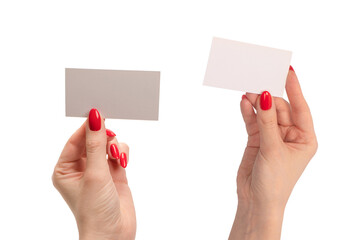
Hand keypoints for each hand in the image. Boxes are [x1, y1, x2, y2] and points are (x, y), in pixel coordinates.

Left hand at [52, 109, 135, 239]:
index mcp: (66, 168)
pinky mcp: (114, 173)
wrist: (114, 234)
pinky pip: (118, 153)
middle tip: (111, 139)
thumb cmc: (95, 210)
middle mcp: (81, 168)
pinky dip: (122, 154)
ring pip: (108, 144)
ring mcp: (99, 170)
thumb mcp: (95, 173)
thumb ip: (96, 143)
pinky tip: (123, 163)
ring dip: (114, 147)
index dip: (87, 127)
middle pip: (93, 140)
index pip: (75, 139)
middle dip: (104, 138)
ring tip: (117, 160)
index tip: (99, 113)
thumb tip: (95, 117)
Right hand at [229, 67, 317, 238]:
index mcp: (304, 138)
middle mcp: (289, 135)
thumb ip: (267, 121)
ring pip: (265, 113)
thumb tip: (265, 96)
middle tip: (255, 86)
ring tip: (247, 94)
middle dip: (268, 98)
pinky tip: (243, 103)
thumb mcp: (273, 148)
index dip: (294, 89)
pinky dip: (248, 112)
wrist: (256, 201)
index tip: (288, 71)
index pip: (300, 107)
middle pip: (279, 108)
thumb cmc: (275, 181)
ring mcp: (272, 137)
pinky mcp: (257, 139)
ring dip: (256, 104)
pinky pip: (253, 121)